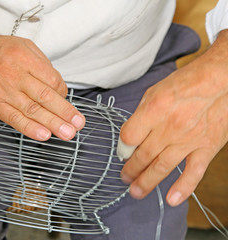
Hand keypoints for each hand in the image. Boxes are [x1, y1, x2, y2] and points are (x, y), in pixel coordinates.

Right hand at [0, 4, 84, 140]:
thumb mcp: (21, 46)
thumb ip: (40, 65)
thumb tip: (57, 86)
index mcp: (25, 59)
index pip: (52, 80)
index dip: (63, 94)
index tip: (66, 101)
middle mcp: (15, 76)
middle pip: (46, 97)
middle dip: (65, 113)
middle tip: (78, 124)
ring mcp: (3, 92)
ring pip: (32, 111)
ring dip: (52, 123)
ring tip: (67, 133)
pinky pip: (14, 118)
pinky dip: (29, 128)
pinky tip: (43, 135)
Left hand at [118, 30, 227, 205]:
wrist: (222, 79)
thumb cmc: (187, 82)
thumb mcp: (155, 91)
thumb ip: (141, 115)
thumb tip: (131, 135)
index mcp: (154, 110)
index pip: (129, 137)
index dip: (123, 148)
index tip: (123, 152)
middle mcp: (169, 127)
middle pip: (142, 155)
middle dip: (130, 169)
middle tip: (124, 178)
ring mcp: (188, 140)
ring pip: (162, 167)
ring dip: (146, 182)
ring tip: (136, 192)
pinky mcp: (206, 147)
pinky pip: (193, 172)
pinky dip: (183, 188)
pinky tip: (172, 199)